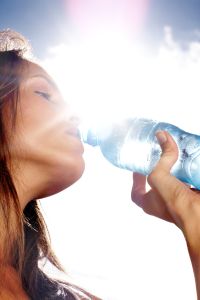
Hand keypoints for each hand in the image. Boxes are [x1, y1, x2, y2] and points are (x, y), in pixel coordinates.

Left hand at [131, 130, 199, 254]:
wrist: (199, 216)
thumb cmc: (176, 204)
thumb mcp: (160, 177)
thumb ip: (162, 157)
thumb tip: (162, 137)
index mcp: (149, 203)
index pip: (136, 193)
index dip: (135, 181)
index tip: (137, 168)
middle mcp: (163, 204)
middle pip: (156, 186)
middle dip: (158, 173)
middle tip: (159, 159)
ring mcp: (178, 202)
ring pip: (174, 185)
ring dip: (175, 173)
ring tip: (175, 158)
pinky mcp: (191, 198)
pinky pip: (189, 184)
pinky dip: (189, 175)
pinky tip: (190, 165)